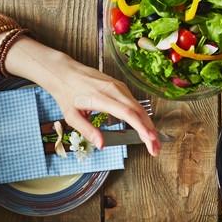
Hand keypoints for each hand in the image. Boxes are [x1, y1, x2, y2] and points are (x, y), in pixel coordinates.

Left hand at [2, 39, 160, 155]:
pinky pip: (134, 101)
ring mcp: (118, 86)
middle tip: (156, 148)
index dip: (141, 127)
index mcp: (102, 97)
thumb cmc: (67, 94)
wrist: (65, 72)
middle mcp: (114, 89)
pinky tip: (144, 127)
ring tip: (152, 142)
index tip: (150, 140)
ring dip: (148, 124)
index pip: (127, 113)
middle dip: (150, 130)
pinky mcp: (119, 85)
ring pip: (138, 106)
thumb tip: (101, 145)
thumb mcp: (72, 116)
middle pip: (138, 110)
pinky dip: (141, 116)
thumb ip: (87, 130)